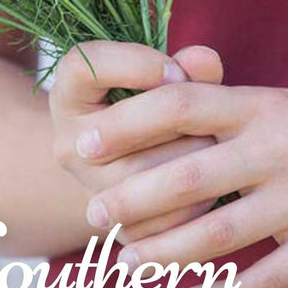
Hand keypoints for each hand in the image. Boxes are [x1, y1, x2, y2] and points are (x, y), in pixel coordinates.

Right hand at [48, 39, 224, 244]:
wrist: (130, 162)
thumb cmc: (150, 103)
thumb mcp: (157, 76)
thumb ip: (184, 64)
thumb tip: (205, 61)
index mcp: (69, 90)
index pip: (85, 66)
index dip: (135, 65)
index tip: (176, 71)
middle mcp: (69, 141)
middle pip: (118, 128)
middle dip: (174, 117)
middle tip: (210, 114)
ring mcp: (89, 188)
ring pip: (141, 175)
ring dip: (190, 157)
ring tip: (218, 146)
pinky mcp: (117, 226)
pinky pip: (160, 219)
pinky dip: (195, 202)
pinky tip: (214, 184)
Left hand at [76, 59, 287, 287]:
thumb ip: (233, 113)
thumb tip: (166, 120)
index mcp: (264, 103)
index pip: (179, 105)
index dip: (127, 124)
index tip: (84, 142)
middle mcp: (280, 146)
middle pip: (189, 175)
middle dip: (132, 197)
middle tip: (92, 213)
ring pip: (219, 234)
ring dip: (166, 252)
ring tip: (127, 261)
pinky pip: (267, 278)